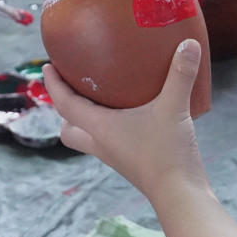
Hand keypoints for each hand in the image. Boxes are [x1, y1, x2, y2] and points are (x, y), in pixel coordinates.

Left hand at [44, 41, 206, 196]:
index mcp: (100, 128)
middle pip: (70, 130)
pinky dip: (115, 127)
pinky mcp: (133, 162)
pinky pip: (113, 142)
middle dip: (67, 111)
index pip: (65, 105)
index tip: (48, 67)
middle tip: (78, 88)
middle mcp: (102, 143)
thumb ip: (180, 74)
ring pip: (90, 137)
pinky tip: (138, 113)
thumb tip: (188, 42)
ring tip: (106, 97)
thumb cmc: (167, 153)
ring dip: (90, 120)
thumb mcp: (174, 108)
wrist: (180, 194)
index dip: (53, 86)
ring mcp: (116, 155)